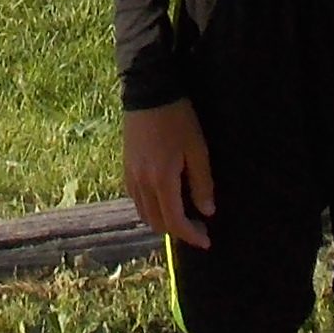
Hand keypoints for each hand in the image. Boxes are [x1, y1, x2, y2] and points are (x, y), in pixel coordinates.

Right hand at [123, 101, 217, 247]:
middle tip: (198, 226)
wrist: (148, 92)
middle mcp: (141, 183)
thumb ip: (202, 183)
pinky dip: (150, 208)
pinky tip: (164, 200)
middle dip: (178, 231)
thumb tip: (206, 211)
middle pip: (157, 223)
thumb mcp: (198, 149)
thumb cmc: (178, 118)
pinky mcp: (126, 167)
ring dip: (163, 221)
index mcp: (161, 180)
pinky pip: (136, 199)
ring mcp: (130, 175)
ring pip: (144, 214)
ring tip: (182, 215)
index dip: (192, 236)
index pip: (175, 221)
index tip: (207, 240)